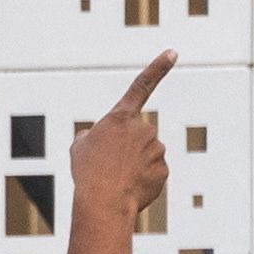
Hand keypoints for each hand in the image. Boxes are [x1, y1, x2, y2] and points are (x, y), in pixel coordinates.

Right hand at [67, 53, 177, 241]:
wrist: (104, 200)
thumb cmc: (88, 171)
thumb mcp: (80, 146)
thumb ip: (94, 135)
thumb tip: (100, 140)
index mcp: (121, 116)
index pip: (142, 85)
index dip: (159, 68)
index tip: (173, 53)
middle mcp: (144, 128)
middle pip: (138, 135)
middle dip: (127, 147)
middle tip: (110, 163)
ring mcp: (157, 149)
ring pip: (146, 155)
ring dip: (133, 164)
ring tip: (117, 176)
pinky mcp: (164, 170)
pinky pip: (153, 172)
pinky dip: (142, 179)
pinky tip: (130, 187)